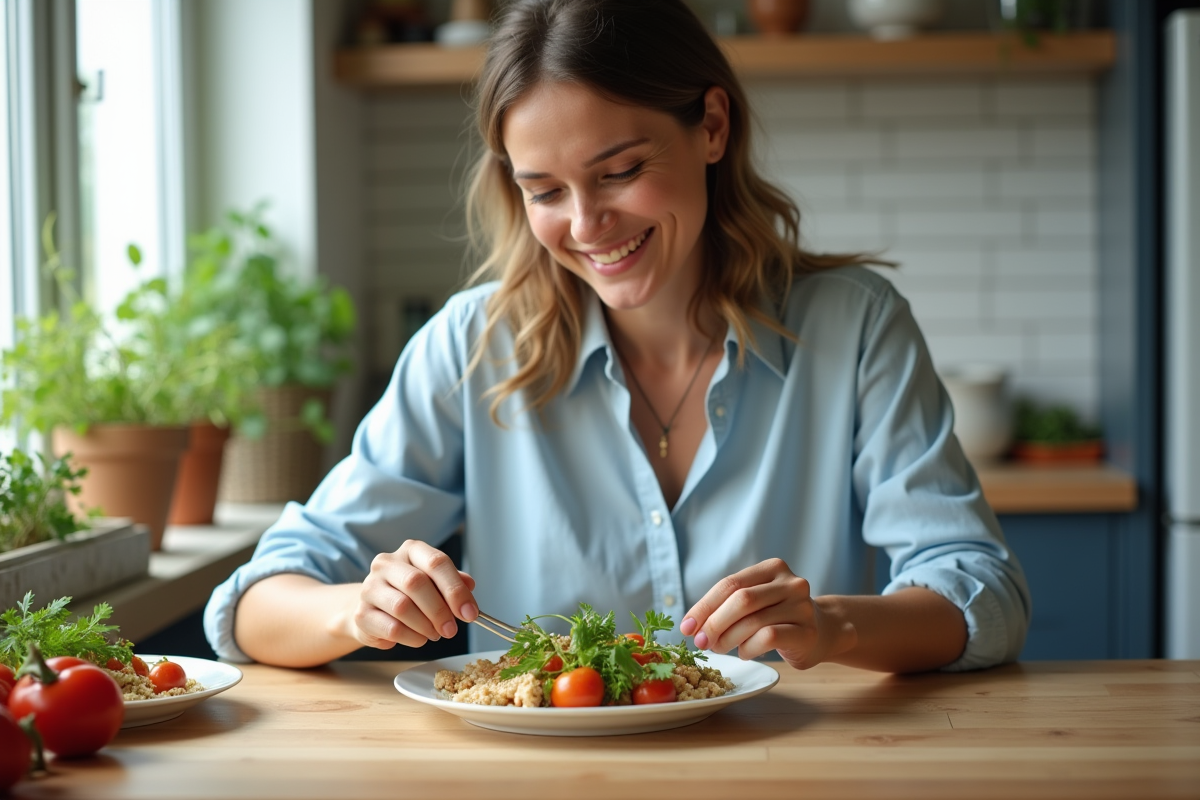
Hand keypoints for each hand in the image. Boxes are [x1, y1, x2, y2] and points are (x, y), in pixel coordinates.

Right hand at [352, 540, 478, 649]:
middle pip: (416, 583)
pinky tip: (418, 638)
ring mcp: (370, 587)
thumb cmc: (410, 594)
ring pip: (402, 607)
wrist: (374, 609)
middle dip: (440, 610)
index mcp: (411, 551)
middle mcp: (386, 563)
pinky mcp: (361, 614)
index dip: (456, 590)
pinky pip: (391, 628)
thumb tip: (469, 586)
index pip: (436, 562)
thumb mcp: (435, 583)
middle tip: (451, 630)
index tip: (470, 612)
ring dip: (425, 626)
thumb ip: (454, 582)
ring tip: (434, 633)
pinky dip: (411, 638)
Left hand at [680, 558, 855, 668]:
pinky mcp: (807, 632)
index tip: (686, 627)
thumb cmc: (778, 617)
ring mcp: (802, 606)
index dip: (704, 606)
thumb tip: (691, 626)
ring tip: (721, 649)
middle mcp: (791, 582)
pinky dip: (748, 648)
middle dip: (714, 623)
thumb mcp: (755, 602)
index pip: (730, 583)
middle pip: (741, 600)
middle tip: (701, 643)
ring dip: (728, 639)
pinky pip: (768, 638)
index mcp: (773, 568)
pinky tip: (745, 653)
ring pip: (753, 621)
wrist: (822, 633)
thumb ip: (727, 606)